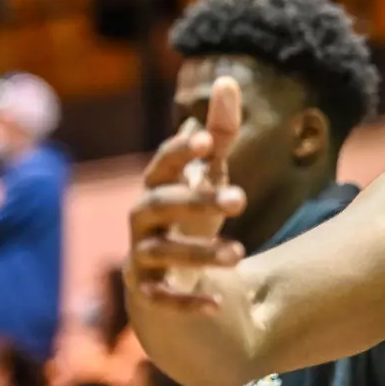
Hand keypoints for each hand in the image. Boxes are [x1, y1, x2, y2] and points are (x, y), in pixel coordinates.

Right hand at [127, 75, 247, 309]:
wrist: (171, 271)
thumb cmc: (192, 211)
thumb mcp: (210, 173)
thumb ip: (220, 133)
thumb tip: (227, 81)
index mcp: (159, 185)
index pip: (163, 163)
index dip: (182, 150)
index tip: (209, 140)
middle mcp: (142, 218)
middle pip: (160, 205)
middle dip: (197, 200)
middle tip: (242, 200)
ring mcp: (142, 254)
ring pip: (161, 252)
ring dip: (199, 252)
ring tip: (240, 254)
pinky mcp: (147, 290)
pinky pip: (160, 297)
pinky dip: (186, 302)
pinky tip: (218, 304)